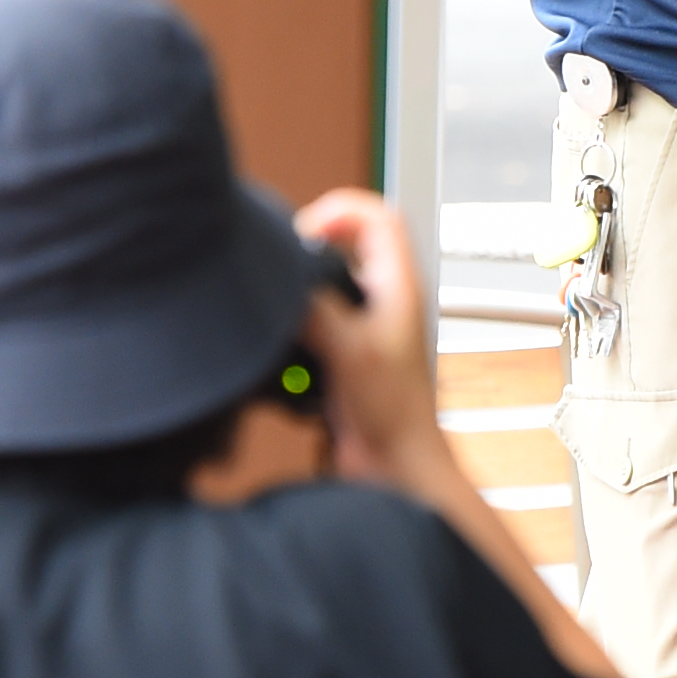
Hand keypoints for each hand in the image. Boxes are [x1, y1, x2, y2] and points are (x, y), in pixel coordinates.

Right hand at [290, 189, 454, 490]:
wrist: (393, 467)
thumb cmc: (395, 416)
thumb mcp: (350, 352)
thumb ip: (316, 311)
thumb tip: (282, 287)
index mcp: (399, 288)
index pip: (380, 218)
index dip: (341, 210)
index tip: (305, 229)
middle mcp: (384, 302)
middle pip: (347, 245)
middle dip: (310, 246)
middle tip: (281, 262)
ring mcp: (363, 328)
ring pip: (327, 284)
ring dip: (300, 288)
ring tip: (277, 299)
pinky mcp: (344, 355)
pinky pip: (313, 322)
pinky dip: (294, 323)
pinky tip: (281, 341)